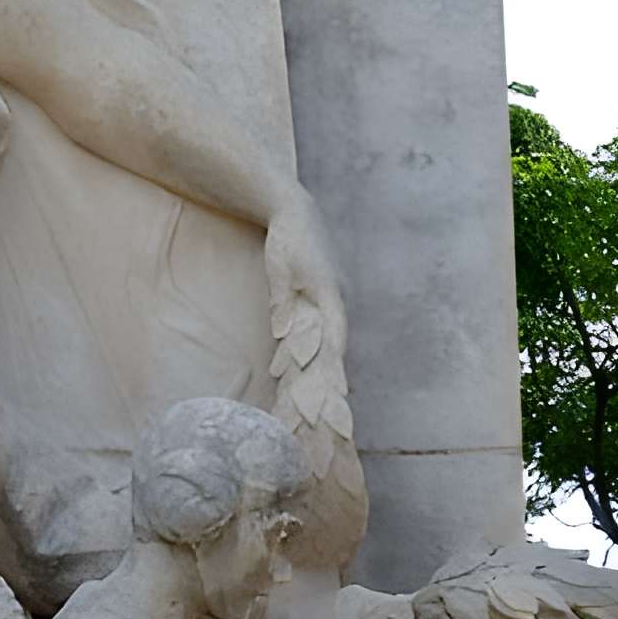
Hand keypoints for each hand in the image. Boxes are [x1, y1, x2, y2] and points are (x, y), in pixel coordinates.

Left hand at [263, 189, 348, 383]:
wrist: (295, 213)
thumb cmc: (287, 239)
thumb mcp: (279, 269)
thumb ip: (282, 302)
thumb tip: (284, 334)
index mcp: (330, 292)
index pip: (335, 337)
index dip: (335, 365)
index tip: (338, 390)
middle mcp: (338, 299)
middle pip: (336, 344)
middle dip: (331, 375)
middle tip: (330, 405)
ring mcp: (334, 299)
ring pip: (331, 340)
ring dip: (324, 366)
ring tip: (323, 397)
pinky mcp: (326, 299)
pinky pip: (324, 330)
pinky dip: (317, 351)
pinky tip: (308, 369)